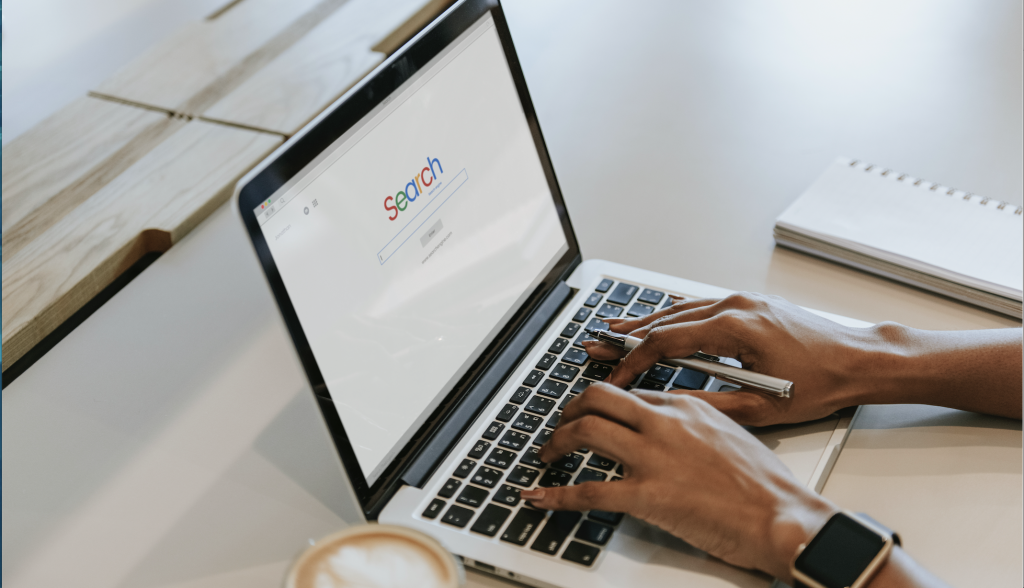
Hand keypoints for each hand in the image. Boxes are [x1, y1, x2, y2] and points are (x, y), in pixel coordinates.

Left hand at [519, 383, 835, 580]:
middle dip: (570, 409)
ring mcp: (653, 456)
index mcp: (686, 406)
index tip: (589, 409)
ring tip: (548, 454)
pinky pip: (589, 490)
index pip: (629, 392)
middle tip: (560, 425)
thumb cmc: (766, 485)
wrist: (782, 515)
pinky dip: (556, 494)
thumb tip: (672, 436)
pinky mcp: (647, 494)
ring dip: (557, 442)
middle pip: (599, 398)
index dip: (601, 400)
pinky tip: (539, 497)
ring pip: (586, 431)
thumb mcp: (731, 436)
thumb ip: (695, 428)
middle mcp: (665, 422)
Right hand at [584, 292, 879, 425]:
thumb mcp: (762, 406)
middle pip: (666, 319)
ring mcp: (743, 301)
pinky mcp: (750, 305)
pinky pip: (701, 306)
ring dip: (646, 320)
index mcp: (735, 327)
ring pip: (681, 309)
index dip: (634, 360)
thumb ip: (710, 404)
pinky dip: (674, 314)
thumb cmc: (822, 383)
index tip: (616, 376)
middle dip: (627, 335)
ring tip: (614, 328)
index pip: (667, 341)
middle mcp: (735, 306)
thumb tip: (670, 404)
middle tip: (596, 343)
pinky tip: (658, 318)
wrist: (859, 360)